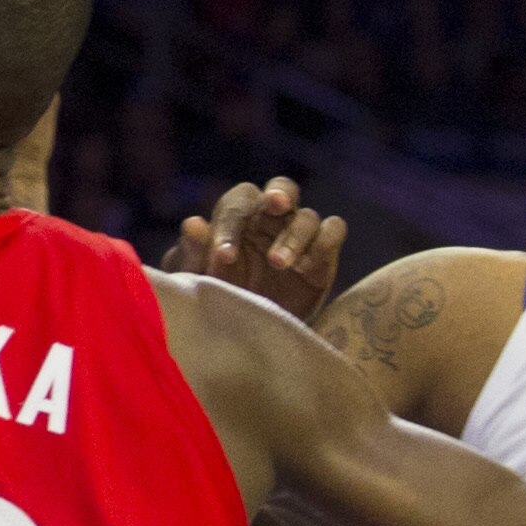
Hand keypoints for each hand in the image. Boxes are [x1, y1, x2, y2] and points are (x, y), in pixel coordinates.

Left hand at [166, 179, 346, 323]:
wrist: (248, 337)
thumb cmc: (218, 299)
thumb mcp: (197, 280)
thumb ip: (193, 252)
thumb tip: (192, 224)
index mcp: (238, 218)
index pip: (238, 203)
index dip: (231, 224)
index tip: (224, 257)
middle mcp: (272, 220)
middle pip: (282, 188)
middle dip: (280, 194)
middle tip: (275, 204)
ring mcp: (299, 237)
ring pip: (307, 216)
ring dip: (294, 235)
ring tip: (278, 263)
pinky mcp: (323, 257)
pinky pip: (333, 231)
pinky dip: (324, 242)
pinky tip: (306, 268)